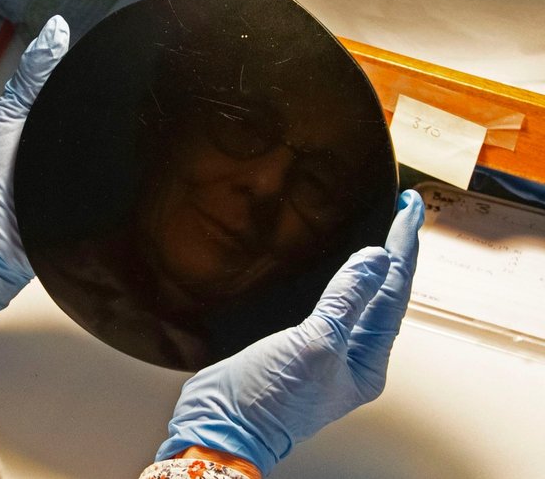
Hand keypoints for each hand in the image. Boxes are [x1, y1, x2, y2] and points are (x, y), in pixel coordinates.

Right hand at [157, 189, 424, 475]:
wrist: (223, 424)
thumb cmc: (270, 400)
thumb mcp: (315, 345)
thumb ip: (345, 300)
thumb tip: (375, 259)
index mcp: (367, 361)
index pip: (394, 291)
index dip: (402, 246)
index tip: (410, 208)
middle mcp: (353, 356)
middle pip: (383, 293)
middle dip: (396, 251)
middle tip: (407, 208)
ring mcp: (325, 351)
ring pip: (358, 297)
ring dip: (372, 263)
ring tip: (385, 230)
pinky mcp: (297, 346)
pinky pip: (329, 304)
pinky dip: (339, 279)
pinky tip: (338, 266)